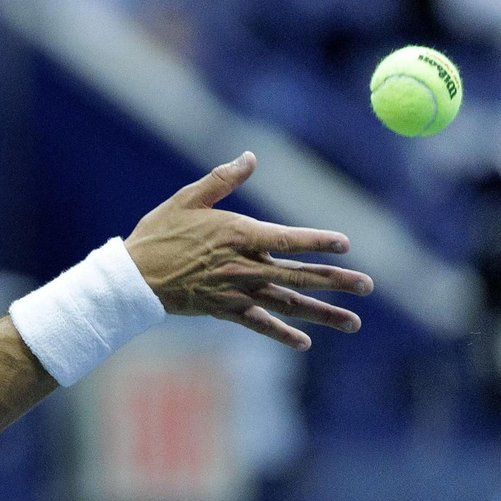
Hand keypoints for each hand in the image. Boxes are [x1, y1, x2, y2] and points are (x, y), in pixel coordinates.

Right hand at [125, 152, 371, 349]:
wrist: (132, 278)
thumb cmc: (158, 235)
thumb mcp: (188, 199)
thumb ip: (222, 179)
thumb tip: (249, 157)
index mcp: (239, 235)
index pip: (289, 239)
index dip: (319, 242)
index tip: (347, 244)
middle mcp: (245, 267)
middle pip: (300, 275)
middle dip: (337, 282)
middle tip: (368, 287)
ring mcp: (237, 292)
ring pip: (288, 304)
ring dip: (323, 314)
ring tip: (354, 322)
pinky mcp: (224, 310)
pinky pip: (259, 323)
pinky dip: (281, 334)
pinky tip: (304, 342)